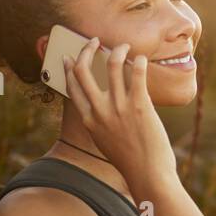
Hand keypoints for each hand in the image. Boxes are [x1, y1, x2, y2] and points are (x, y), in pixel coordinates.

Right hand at [63, 37, 179, 188]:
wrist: (147, 175)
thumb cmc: (131, 161)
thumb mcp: (107, 141)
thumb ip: (102, 123)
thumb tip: (106, 108)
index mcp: (89, 120)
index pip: (72, 87)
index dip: (68, 68)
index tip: (68, 56)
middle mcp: (100, 111)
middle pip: (83, 71)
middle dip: (86, 50)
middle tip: (94, 41)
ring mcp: (118, 107)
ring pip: (112, 65)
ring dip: (118, 50)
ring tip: (125, 47)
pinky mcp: (139, 105)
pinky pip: (137, 73)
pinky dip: (138, 61)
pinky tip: (141, 59)